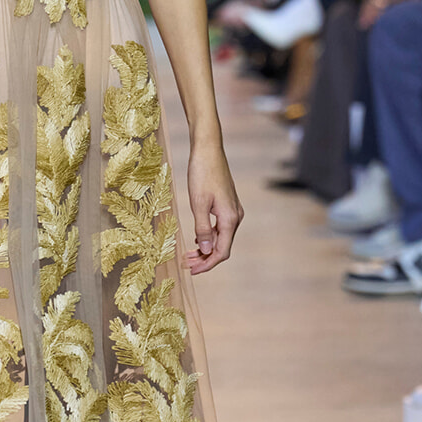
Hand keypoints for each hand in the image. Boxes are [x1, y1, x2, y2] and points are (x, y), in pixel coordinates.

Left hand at [184, 140, 242, 275]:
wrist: (208, 150)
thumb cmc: (201, 174)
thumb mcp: (198, 203)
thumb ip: (203, 228)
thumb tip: (206, 251)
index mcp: (229, 218)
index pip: (222, 251)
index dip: (207, 264)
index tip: (192, 271)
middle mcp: (235, 216)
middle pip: (222, 247)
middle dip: (205, 258)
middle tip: (186, 264)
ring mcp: (233, 210)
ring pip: (221, 237)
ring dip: (206, 248)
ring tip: (188, 254)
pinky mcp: (227, 204)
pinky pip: (220, 227)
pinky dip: (208, 236)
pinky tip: (197, 238)